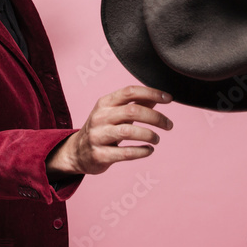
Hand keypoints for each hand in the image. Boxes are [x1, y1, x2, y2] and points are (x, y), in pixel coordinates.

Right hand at [47, 86, 173, 176]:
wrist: (77, 152)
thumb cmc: (102, 129)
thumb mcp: (114, 113)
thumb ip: (136, 104)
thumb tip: (159, 97)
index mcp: (104, 103)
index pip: (130, 91)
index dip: (151, 92)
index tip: (169, 98)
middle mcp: (100, 117)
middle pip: (132, 111)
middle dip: (156, 117)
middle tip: (169, 125)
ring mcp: (98, 136)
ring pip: (129, 132)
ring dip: (149, 135)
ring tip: (157, 139)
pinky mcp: (100, 155)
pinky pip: (125, 153)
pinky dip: (141, 151)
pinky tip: (149, 150)